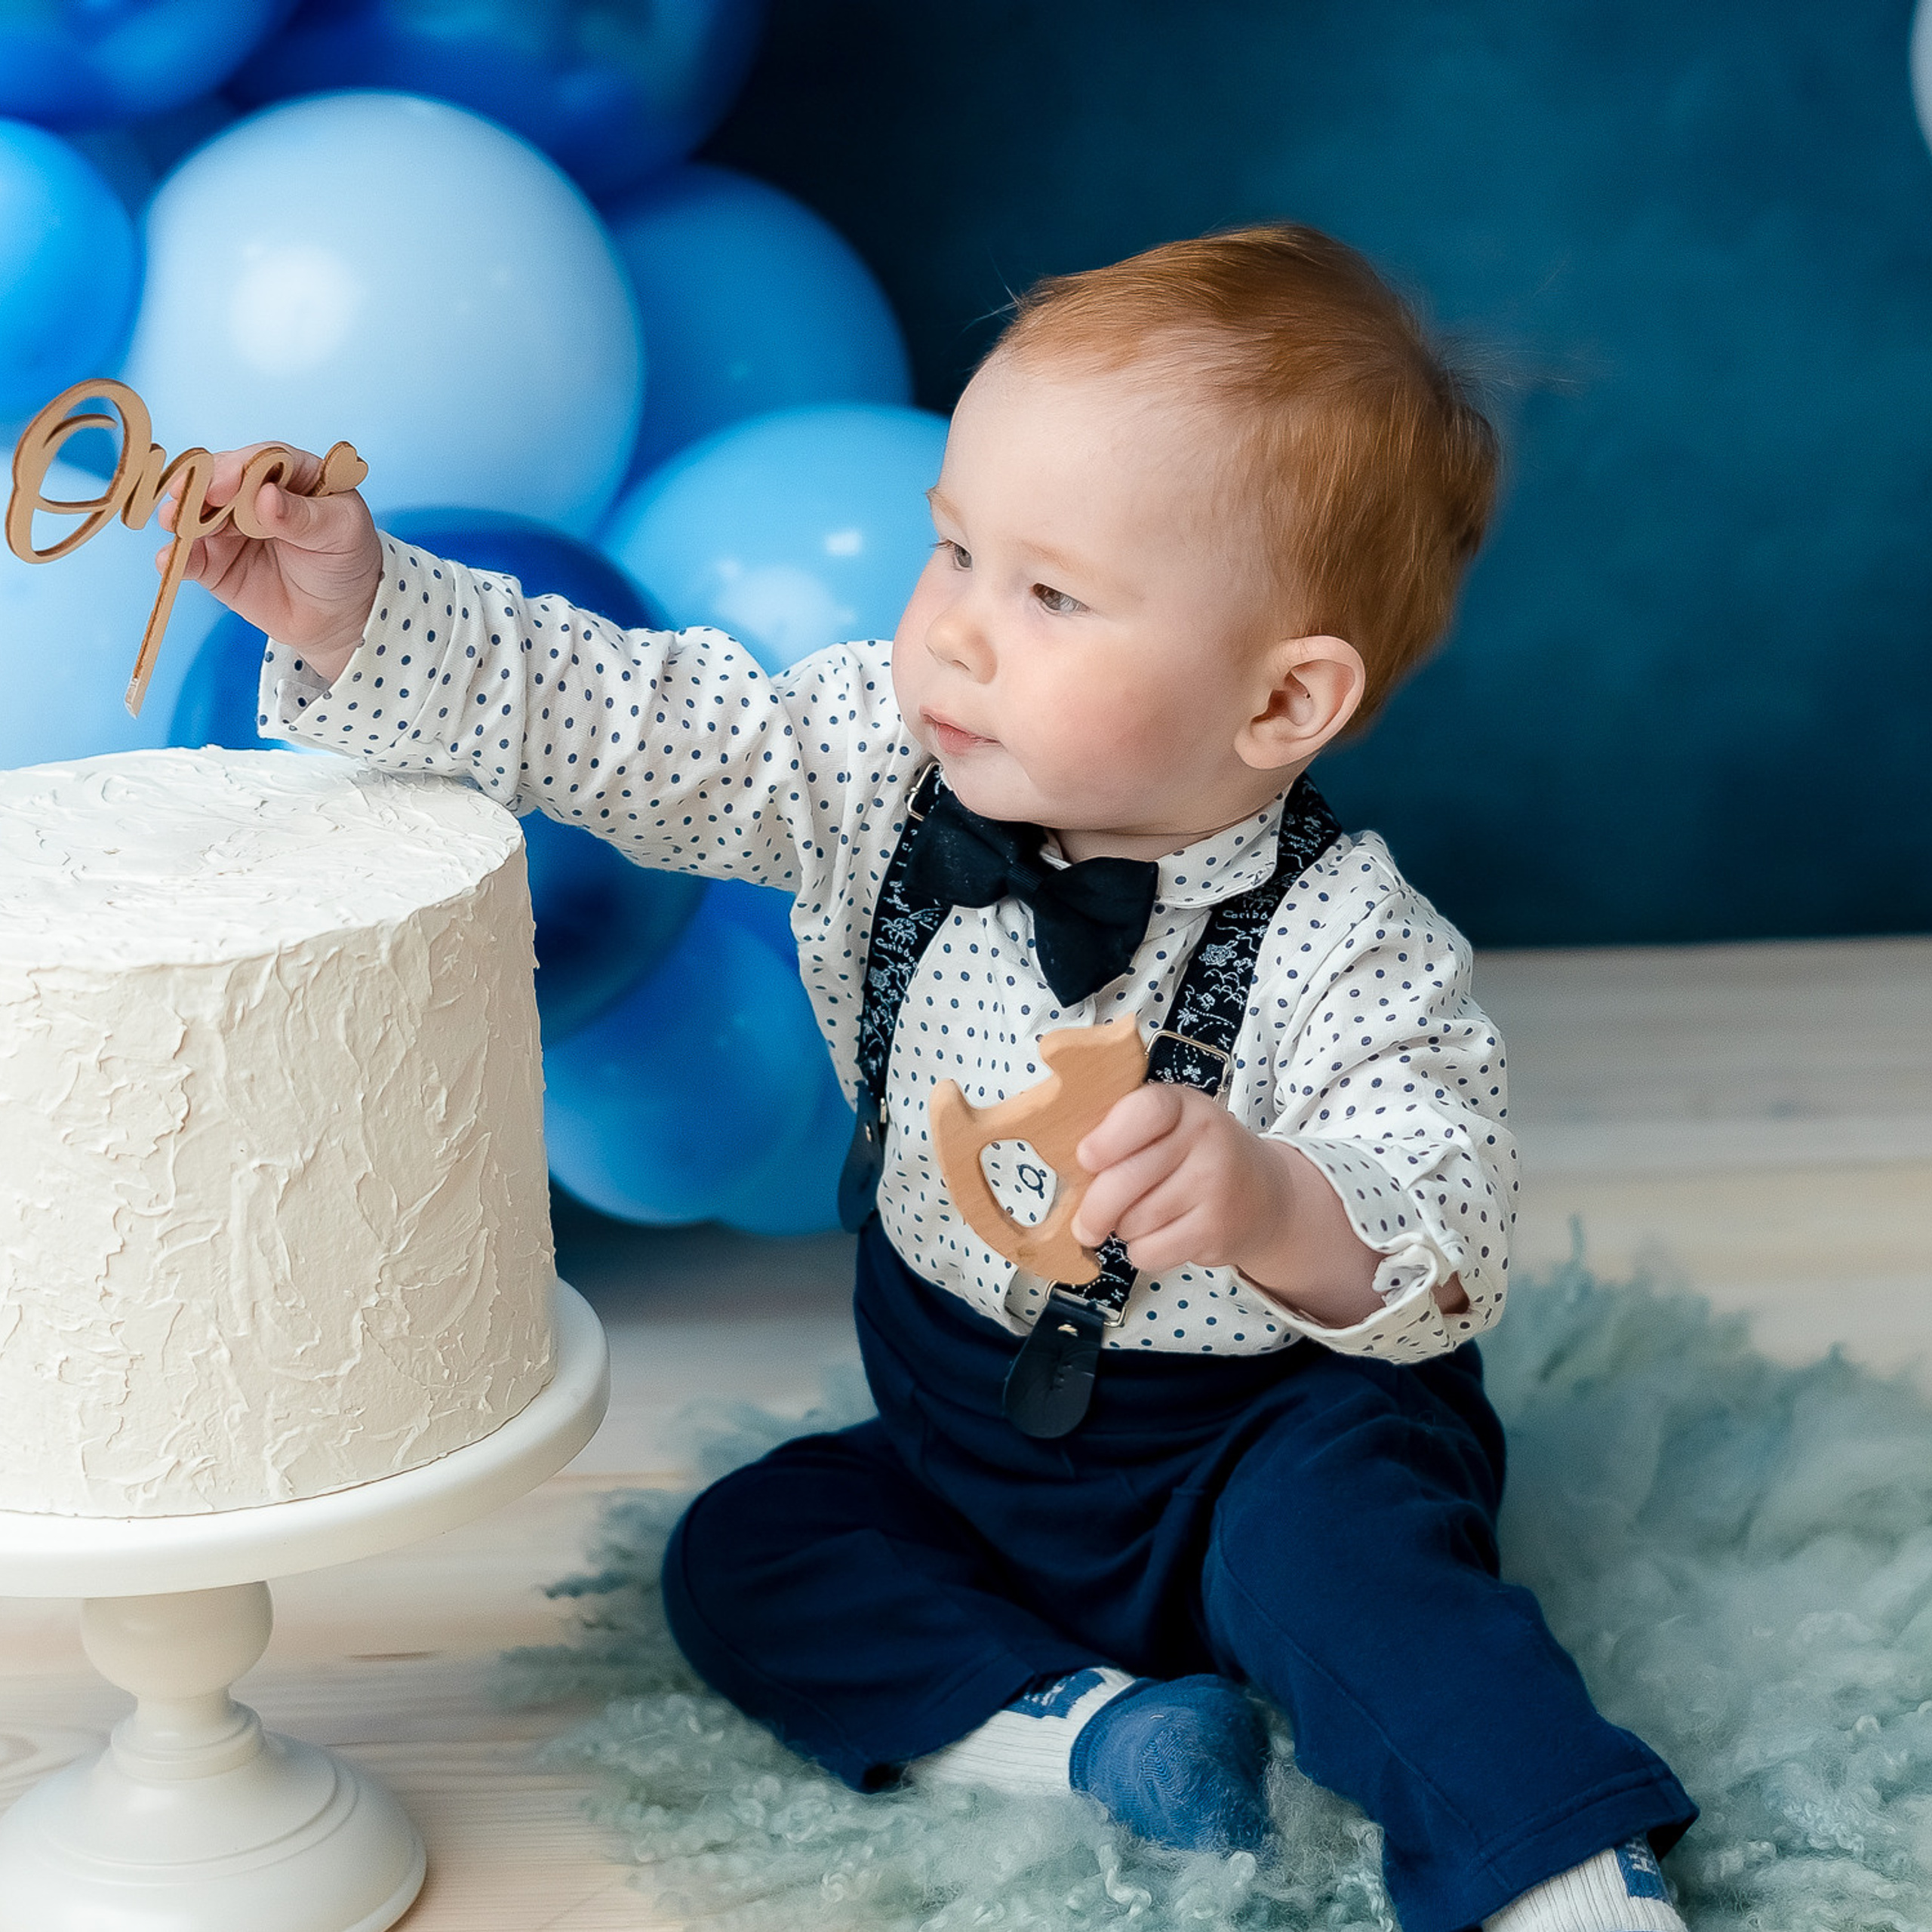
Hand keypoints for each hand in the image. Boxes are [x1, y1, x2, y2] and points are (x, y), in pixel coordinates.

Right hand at [157, 444, 383, 684]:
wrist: (342, 615)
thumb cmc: (347, 560)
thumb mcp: (342, 533)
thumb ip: (305, 516)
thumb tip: (267, 497)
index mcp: (290, 474)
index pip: (260, 461)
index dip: (238, 468)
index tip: (224, 485)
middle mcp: (252, 494)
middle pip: (219, 481)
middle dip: (200, 487)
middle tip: (185, 496)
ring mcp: (229, 526)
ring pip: (197, 514)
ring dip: (181, 516)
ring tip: (173, 523)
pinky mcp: (214, 562)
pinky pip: (191, 556)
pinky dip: (176, 557)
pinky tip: (168, 560)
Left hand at [1068, 1085, 1392, 1327]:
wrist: (1266, 1196)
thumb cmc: (1194, 1156)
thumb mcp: (1169, 1126)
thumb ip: (1123, 1133)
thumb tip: (1065, 1170)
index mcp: (1182, 1104)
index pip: (1143, 1112)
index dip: (1107, 1139)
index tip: (1086, 1159)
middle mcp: (1205, 1138)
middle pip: (1124, 1180)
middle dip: (1094, 1209)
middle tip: (1086, 1224)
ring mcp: (1215, 1185)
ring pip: (1134, 1221)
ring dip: (1125, 1229)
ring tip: (1144, 1218)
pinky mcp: (1217, 1230)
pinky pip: (1151, 1251)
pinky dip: (1144, 1253)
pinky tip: (1163, 1237)